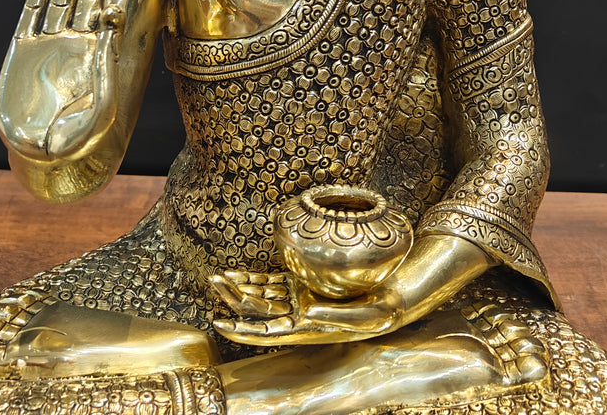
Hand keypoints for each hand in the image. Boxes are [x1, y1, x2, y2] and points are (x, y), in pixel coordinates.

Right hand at [0, 0, 122, 160]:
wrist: (42, 156)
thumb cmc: (80, 139)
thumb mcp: (103, 107)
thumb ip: (106, 68)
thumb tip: (110, 25)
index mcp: (98, 52)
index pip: (107, 7)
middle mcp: (76, 42)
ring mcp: (48, 44)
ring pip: (61, 0)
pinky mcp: (22, 52)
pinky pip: (32, 15)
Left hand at [209, 270, 400, 345]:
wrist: (394, 300)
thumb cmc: (381, 312)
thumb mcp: (363, 317)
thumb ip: (333, 316)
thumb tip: (305, 312)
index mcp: (307, 329)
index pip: (266, 333)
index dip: (241, 331)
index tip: (218, 325)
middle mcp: (298, 316)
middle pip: (258, 310)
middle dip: (233, 299)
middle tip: (212, 282)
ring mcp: (300, 299)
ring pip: (262, 296)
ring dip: (240, 288)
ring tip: (217, 278)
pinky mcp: (305, 284)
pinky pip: (274, 283)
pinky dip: (255, 278)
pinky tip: (239, 273)